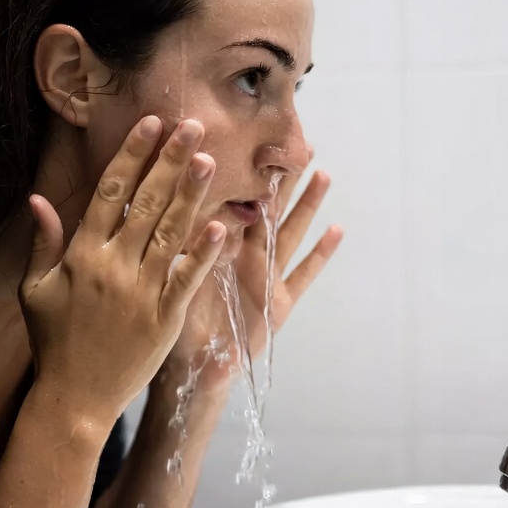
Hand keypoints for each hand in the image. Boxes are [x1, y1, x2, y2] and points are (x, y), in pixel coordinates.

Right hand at [19, 116, 225, 424]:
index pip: (110, 194)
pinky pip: (187, 280)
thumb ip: (44, 242)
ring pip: (170, 233)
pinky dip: (203, 253)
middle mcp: (113, 267)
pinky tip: (223, 225)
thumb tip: (37, 198)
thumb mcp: (34, 290)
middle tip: (193, 126)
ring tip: (210, 159)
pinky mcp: (165, 319)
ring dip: (190, 194)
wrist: (74, 400)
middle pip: (145, 204)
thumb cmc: (53, 343)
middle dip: (169, 161)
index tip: (150, 124)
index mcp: (81, 255)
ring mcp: (141, 293)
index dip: (131, 156)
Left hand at [166, 160, 343, 388]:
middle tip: (299, 144)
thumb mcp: (171, 277)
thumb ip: (177, 246)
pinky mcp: (280, 303)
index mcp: (216, 246)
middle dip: (282, 178)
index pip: (232, 201)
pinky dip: (320, 253)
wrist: (190, 368)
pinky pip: (304, 273)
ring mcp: (265, 277)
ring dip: (307, 205)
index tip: (249, 140)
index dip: (242, 173)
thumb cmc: (171, 321)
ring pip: (289, 231)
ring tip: (322, 173)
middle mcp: (244, 255)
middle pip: (267, 208)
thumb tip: (170, 209)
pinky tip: (337, 229)